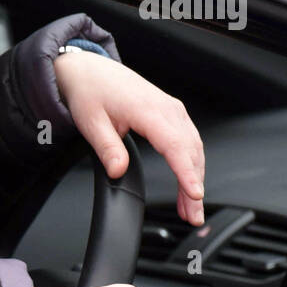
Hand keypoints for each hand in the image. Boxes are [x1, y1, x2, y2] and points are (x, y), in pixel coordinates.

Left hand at [53, 50, 204, 225]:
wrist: (91, 71)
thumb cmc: (90, 92)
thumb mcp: (91, 123)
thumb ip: (107, 148)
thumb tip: (118, 170)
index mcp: (148, 109)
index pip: (175, 146)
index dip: (186, 173)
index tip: (194, 194)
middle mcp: (167, 108)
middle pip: (190, 152)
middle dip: (194, 185)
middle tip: (193, 215)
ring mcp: (173, 110)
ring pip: (194, 148)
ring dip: (195, 178)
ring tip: (190, 207)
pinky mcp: (172, 114)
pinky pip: (189, 141)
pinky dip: (191, 164)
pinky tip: (188, 183)